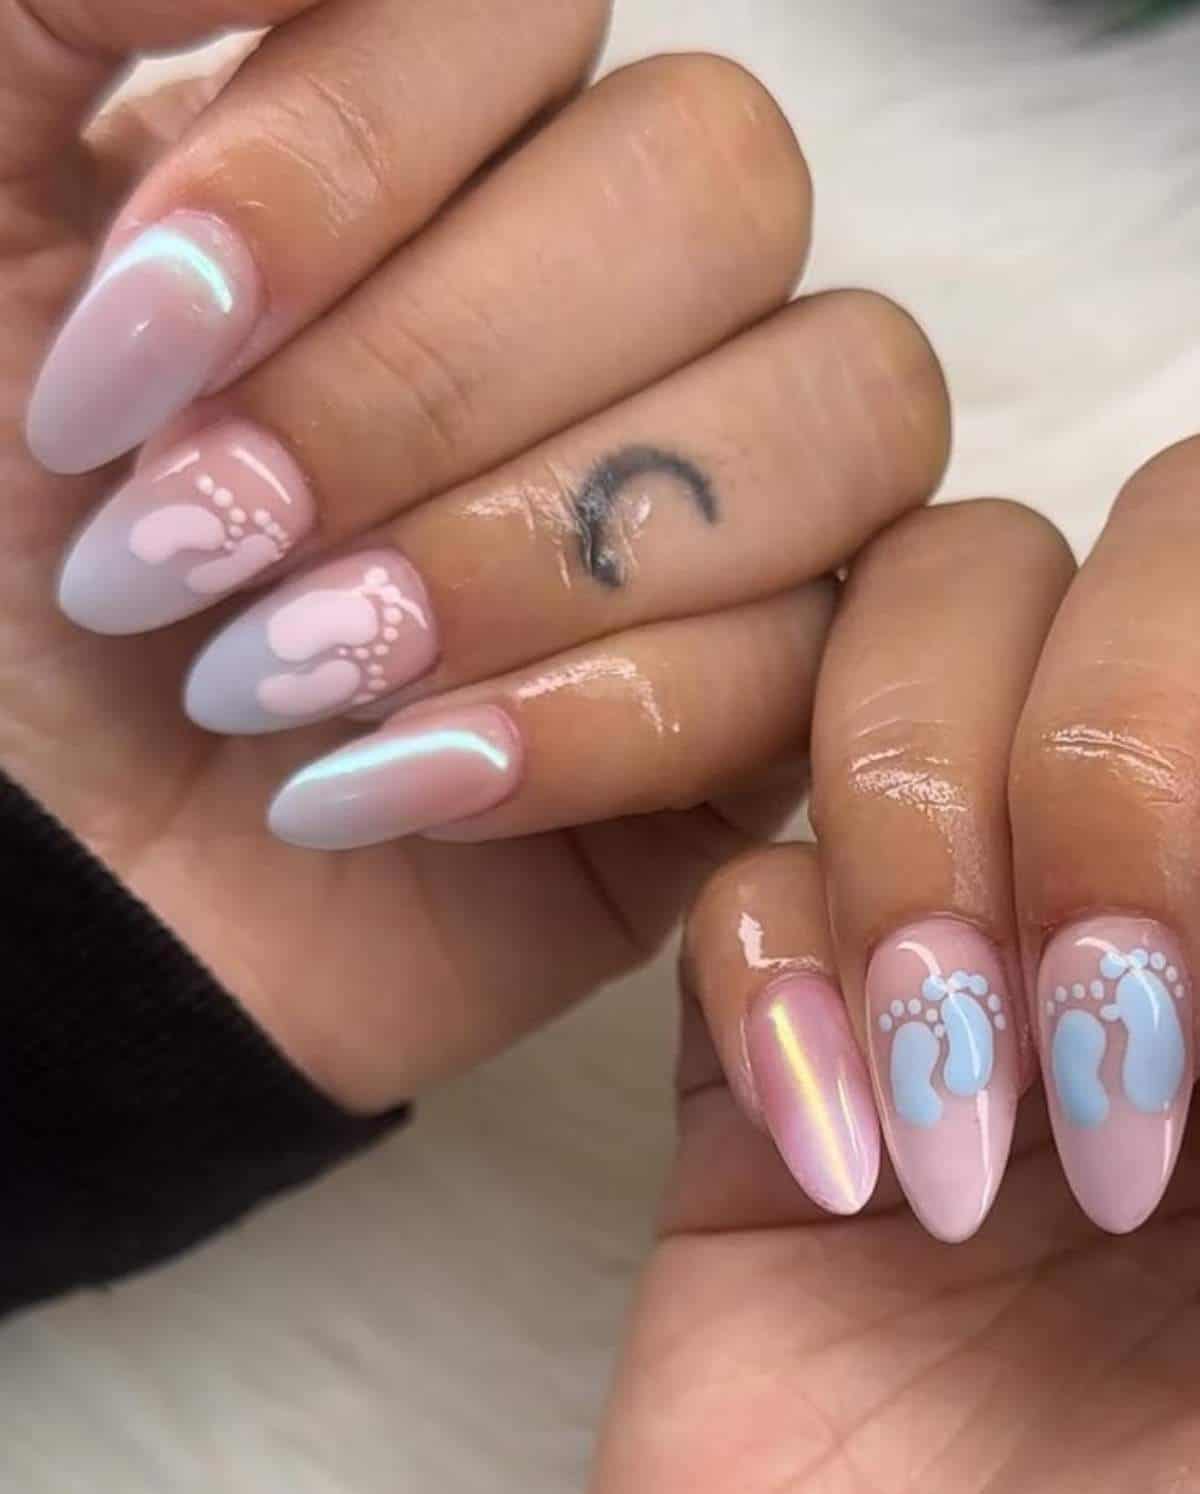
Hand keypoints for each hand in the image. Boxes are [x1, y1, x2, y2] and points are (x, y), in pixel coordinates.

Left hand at [2, 0, 946, 1109]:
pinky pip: (817, 657)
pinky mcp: (741, 715)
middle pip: (721, 188)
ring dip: (525, 554)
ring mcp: (705, 510)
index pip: (540, 5)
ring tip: (287, 678)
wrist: (18, 888)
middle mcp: (603, 301)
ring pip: (839, 404)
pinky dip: (588, 724)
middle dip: (426, 384)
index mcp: (428, 152)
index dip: (347, 159)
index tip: (132, 345)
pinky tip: (380, 787)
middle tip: (201, 543)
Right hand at [572, 482, 1199, 1493]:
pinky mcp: (762, 1061)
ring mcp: (951, 972)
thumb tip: (1192, 840)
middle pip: (1111, 572)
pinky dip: (775, 979)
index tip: (1192, 987)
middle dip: (1097, 758)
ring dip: (920, 851)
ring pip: (907, 662)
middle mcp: (1153, 918)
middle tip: (1106, 1039)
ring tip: (966, 1130)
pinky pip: (736, 876)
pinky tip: (832, 1174)